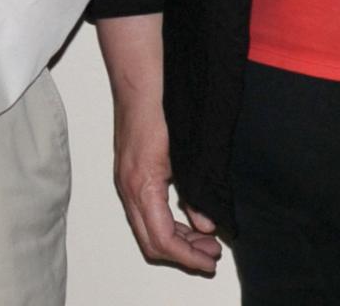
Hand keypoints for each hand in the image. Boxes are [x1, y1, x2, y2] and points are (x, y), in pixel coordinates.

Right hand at [94, 13, 220, 273]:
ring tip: (206, 239)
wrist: (139, 79)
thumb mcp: (187, 154)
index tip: (210, 261)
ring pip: (147, 229)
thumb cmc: (162, 108)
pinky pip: (145, 212)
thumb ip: (196, 193)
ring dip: (176, 240)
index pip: (162, 239)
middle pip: (151, 242)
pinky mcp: (129, 173)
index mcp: (141, 185)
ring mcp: (126, 181)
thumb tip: (206, 225)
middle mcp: (128, 188)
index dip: (187, 257)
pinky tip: (189, 217)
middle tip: (213, 254)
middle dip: (183, 254)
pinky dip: (167, 222)